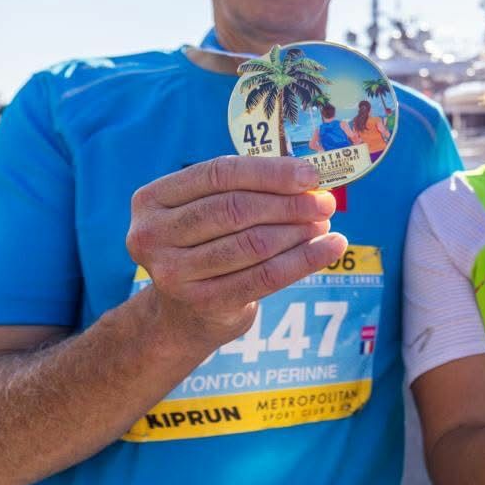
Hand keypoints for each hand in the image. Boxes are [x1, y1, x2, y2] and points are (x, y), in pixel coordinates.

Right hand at [125, 155, 345, 349]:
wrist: (183, 312)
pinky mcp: (202, 302)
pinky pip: (265, 276)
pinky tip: (331, 247)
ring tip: (325, 223)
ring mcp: (173, 273)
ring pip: (253, 243)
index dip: (270, 172)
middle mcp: (153, 235)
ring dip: (299, 231)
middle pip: (236, 209)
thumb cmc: (207, 244)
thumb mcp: (210, 210)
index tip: (311, 175)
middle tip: (325, 202)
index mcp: (153, 199)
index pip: (219, 173)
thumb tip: (310, 179)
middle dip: (289, 204)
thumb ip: (248, 189)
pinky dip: (305, 259)